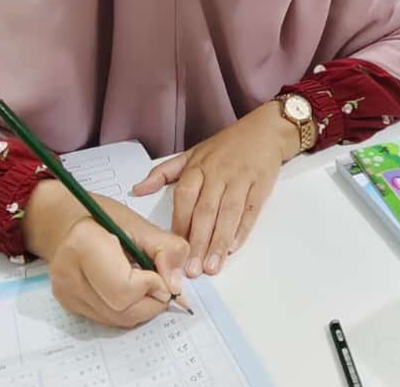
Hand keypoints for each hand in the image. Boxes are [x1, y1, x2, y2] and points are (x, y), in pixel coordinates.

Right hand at [22, 180, 188, 327]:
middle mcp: (68, 273)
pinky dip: (127, 309)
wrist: (68, 221)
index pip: (124, 289)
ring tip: (143, 282)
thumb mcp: (140, 223)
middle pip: (122, 311)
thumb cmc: (102, 217)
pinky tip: (127, 287)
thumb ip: (166, 249)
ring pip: (118, 320)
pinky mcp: (69, 304)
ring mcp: (66, 292)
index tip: (161, 274)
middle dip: (151, 301)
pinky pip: (109, 319)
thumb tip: (175, 285)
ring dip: (141, 307)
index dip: (152, 286)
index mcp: (84, 244)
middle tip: (159, 282)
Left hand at [133, 102, 304, 278]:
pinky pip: (250, 210)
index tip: (173, 248)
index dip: (180, 223)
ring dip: (219, 242)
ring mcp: (240, 179)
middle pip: (206, 210)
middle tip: (192, 268)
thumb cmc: (224, 146)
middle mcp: (218, 173)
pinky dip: (242, 230)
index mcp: (198, 166)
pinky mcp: (261, 185)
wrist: (263, 131)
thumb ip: (163, 173)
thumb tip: (137, 189)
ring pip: (228, 213)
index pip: (185, 197)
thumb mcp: (191, 154)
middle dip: (198, 241)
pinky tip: (233, 248)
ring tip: (212, 266)